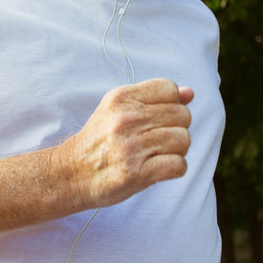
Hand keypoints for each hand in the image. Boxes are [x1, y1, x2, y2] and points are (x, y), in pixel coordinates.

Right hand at [58, 79, 193, 208]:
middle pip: (182, 115)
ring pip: (183, 140)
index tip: (158, 118)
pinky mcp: (136, 173)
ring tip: (159, 154)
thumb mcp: (118, 110)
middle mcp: (126, 119)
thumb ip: (154, 99)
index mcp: (121, 98)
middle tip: (160, 140)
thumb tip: (190, 93)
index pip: (169, 88)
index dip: (172, 104)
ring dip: (178, 150)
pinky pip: (178, 165)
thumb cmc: (100, 140)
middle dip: (178, 128)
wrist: (73, 173)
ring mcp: (131, 147)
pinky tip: (159, 169)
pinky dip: (175, 169)